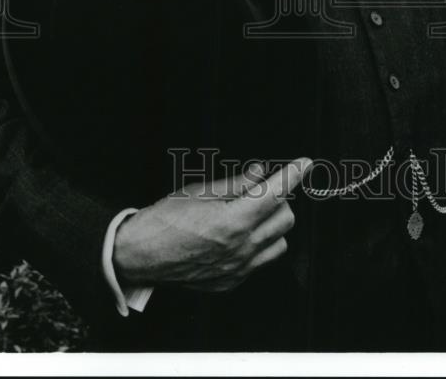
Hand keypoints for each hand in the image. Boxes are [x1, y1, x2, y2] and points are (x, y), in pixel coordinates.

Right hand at [112, 157, 311, 292]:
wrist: (141, 255)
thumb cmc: (165, 220)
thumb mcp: (199, 191)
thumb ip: (235, 183)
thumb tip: (260, 172)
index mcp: (232, 222)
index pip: (275, 194)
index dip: (293, 174)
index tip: (304, 164)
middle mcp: (240, 249)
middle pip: (285, 219)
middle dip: (279, 199)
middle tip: (261, 189)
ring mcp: (238, 269)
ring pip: (279, 243)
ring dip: (272, 224)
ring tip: (251, 213)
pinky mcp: (232, 282)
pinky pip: (261, 261)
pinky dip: (258, 244)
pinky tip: (239, 234)